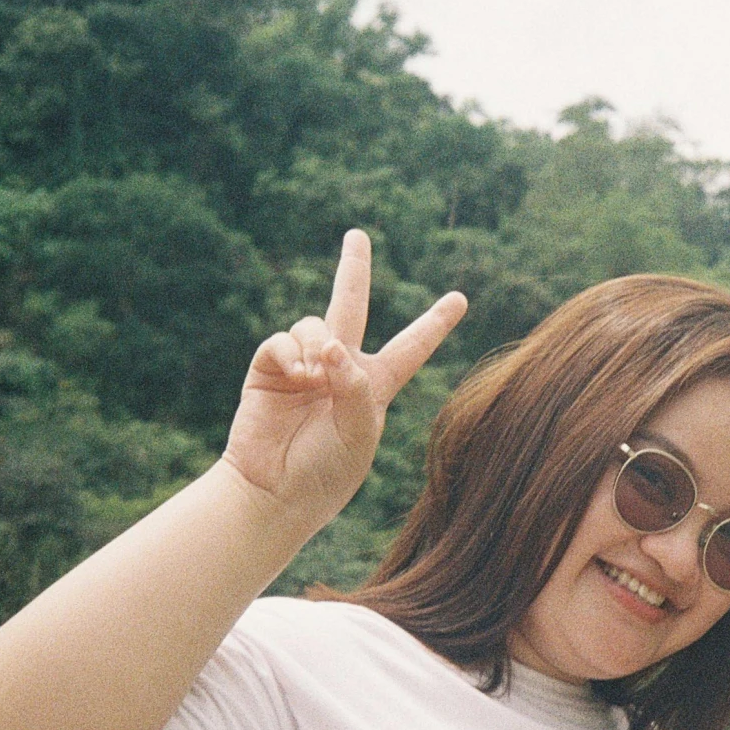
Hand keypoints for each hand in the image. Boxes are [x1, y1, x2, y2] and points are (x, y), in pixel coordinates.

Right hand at [225, 230, 466, 527]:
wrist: (274, 493)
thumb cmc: (325, 473)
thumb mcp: (359, 435)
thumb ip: (355, 388)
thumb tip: (332, 345)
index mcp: (375, 387)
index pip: (411, 348)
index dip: (434, 324)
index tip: (460, 299)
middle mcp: (340, 369)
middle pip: (349, 305)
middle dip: (353, 269)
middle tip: (357, 236)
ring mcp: (303, 366)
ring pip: (315, 325)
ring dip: (319, 345)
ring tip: (314, 380)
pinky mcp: (269, 369)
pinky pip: (282, 340)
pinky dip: (291, 352)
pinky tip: (297, 376)